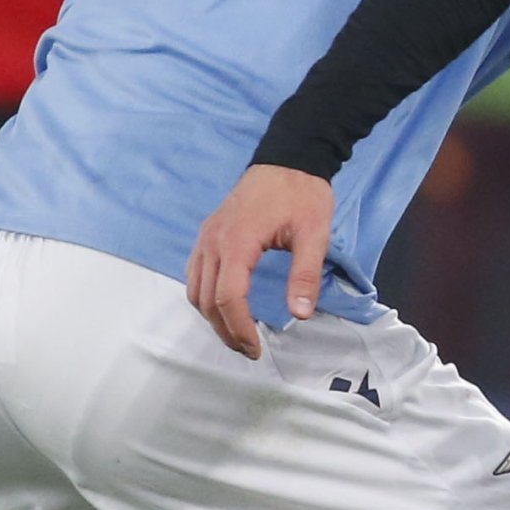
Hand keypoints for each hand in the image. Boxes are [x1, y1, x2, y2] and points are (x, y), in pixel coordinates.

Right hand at [185, 162, 333, 357]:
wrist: (287, 158)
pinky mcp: (208, 234)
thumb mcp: (314, 234)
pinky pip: (195, 273)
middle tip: (249, 350)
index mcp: (237, 241)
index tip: (256, 349)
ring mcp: (206, 236)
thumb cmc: (302, 193)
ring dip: (212, 317)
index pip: (228, 297)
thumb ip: (305, 275)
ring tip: (237, 335)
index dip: (239, 328)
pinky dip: (205, 296)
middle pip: (206, 299)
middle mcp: (213, 240)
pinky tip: (224, 307)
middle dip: (225, 330)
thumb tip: (300, 314)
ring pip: (195, 289)